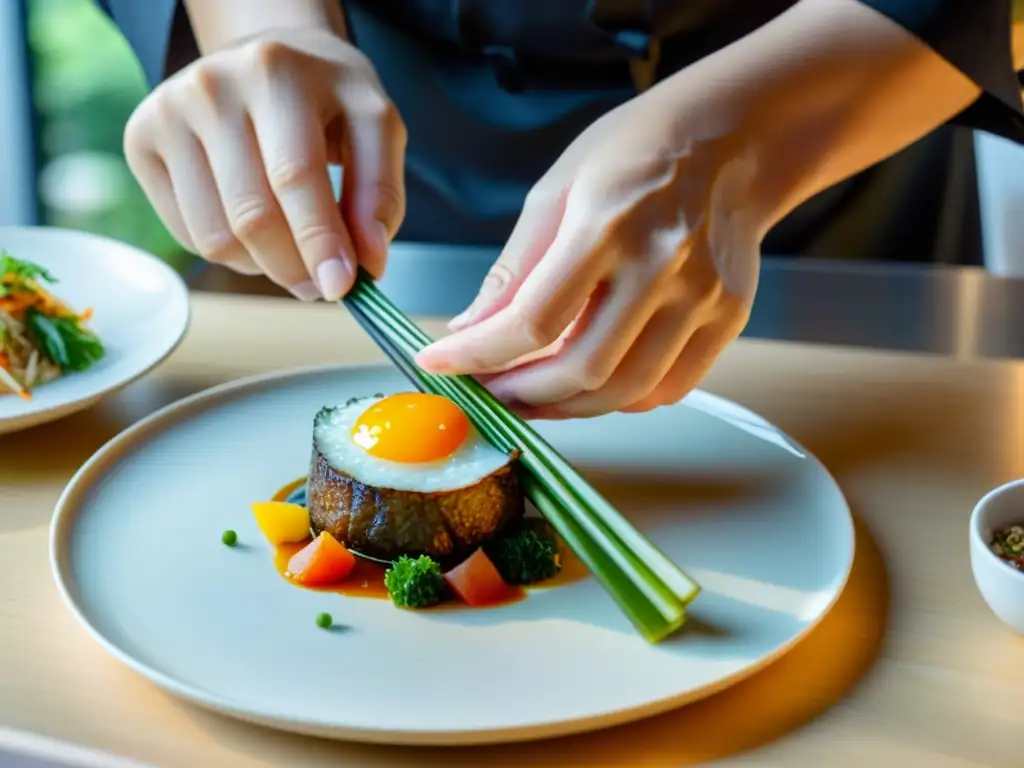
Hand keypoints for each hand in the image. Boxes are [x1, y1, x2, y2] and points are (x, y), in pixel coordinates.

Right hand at [124, 27, 405, 300]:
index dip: (319, 240)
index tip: (341, 287)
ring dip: (264, 265)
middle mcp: (210, 87)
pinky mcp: (141, 143)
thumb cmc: (327, 98)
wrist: (268, 59)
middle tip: (324, 283)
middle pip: (251, 216)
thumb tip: (368, 263)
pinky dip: (233, 254)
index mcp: (274, 72)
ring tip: (292, 242)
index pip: (293, 175)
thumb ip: (380, 193)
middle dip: (295, 266)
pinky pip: (190, 236)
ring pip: (216, 238)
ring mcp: (166, 114)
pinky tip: (256, 227)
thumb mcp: (375, 126)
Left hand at [415, 84, 760, 418]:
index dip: (479, 354)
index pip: (534, 320)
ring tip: (533, 394)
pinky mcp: (729, 318)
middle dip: (522, 395)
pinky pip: (669, 388)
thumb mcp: (557, 190)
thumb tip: (470, 329)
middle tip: (490, 391)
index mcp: (608, 224)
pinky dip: (622, 400)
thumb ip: (514, 268)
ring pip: (626, 392)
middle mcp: (663, 266)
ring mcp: (704, 297)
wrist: (731, 140)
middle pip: (582, 369)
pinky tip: (592, 383)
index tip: (441, 365)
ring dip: (569, 407)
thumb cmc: (637, 152)